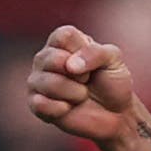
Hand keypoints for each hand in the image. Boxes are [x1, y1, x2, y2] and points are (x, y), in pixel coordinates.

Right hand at [27, 25, 141, 145]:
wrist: (115, 114)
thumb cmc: (112, 82)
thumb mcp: (113, 59)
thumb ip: (96, 53)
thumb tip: (69, 66)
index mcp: (63, 42)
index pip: (63, 36)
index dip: (82, 51)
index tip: (94, 62)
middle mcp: (45, 58)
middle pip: (52, 59)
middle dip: (80, 75)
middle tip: (87, 81)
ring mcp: (37, 81)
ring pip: (48, 83)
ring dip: (74, 93)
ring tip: (81, 95)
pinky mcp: (35, 104)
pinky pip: (40, 104)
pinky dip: (62, 108)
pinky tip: (69, 108)